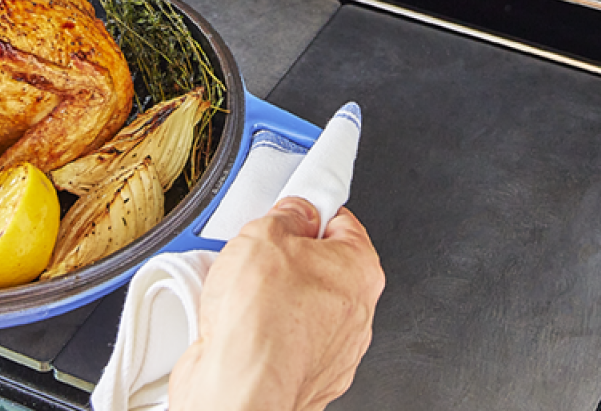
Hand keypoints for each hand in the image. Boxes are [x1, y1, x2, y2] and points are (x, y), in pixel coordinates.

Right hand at [169, 198, 384, 410]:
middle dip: (287, 256)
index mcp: (360, 269)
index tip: (290, 212)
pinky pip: (286, 338)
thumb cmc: (262, 321)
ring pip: (302, 304)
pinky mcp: (308, 375)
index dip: (310, 212)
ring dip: (274, 296)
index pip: (342, 222)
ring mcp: (335, 349)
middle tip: (259, 254)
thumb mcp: (264, 235)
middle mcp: (357, 312)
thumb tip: (294, 211)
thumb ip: (286, 214)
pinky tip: (241, 325)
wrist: (240, 388)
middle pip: (321, 264)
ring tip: (242, 294)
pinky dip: (265, 331)